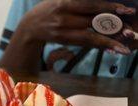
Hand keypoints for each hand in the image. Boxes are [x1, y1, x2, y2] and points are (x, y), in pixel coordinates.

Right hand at [18, 0, 135, 53]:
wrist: (30, 25)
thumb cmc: (51, 9)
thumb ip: (80, 1)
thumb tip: (102, 4)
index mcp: (65, 3)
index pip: (91, 5)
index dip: (109, 7)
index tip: (126, 10)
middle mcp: (64, 17)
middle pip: (92, 21)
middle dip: (112, 26)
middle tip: (129, 31)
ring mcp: (62, 30)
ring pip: (89, 36)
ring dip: (107, 42)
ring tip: (123, 48)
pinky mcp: (62, 40)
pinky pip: (82, 43)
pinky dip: (97, 46)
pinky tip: (110, 49)